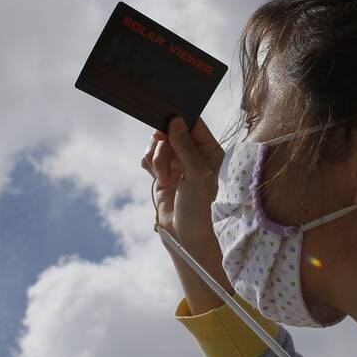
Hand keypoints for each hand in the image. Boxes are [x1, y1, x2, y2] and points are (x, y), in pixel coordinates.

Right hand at [141, 116, 223, 248]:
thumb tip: (175, 120)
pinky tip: (159, 179)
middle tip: (165, 155)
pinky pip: (148, 157)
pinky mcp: (161, 173)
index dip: (178, 120)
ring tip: (166, 178)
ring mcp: (176, 163)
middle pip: (169, 131)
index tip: (166, 123)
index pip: (193, 124)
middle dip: (164, 144)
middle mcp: (192, 153)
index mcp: (209, 150)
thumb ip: (185, 146)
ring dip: (157, 159)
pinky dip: (149, 165)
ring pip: (156, 144)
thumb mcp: (197, 174)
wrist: (187, 236)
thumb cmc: (202, 206)